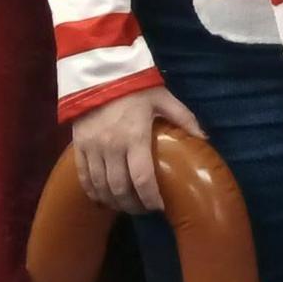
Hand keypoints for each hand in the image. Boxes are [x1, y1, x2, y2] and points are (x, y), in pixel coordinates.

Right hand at [69, 85, 205, 214]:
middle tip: (145, 209)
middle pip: (120, 188)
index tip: (159, 207)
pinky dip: (93, 192)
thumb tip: (204, 139)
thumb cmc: (136, 87)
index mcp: (135, 137)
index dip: (151, 198)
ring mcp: (92, 148)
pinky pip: (83, 176)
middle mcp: (111, 147)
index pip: (142, 178)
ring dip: (114, 201)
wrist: (100, 73)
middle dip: (133, 205)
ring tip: (127, 206)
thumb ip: (184, 119)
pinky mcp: (78, 146)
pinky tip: (103, 199)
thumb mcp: (164, 99)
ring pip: (101, 186)